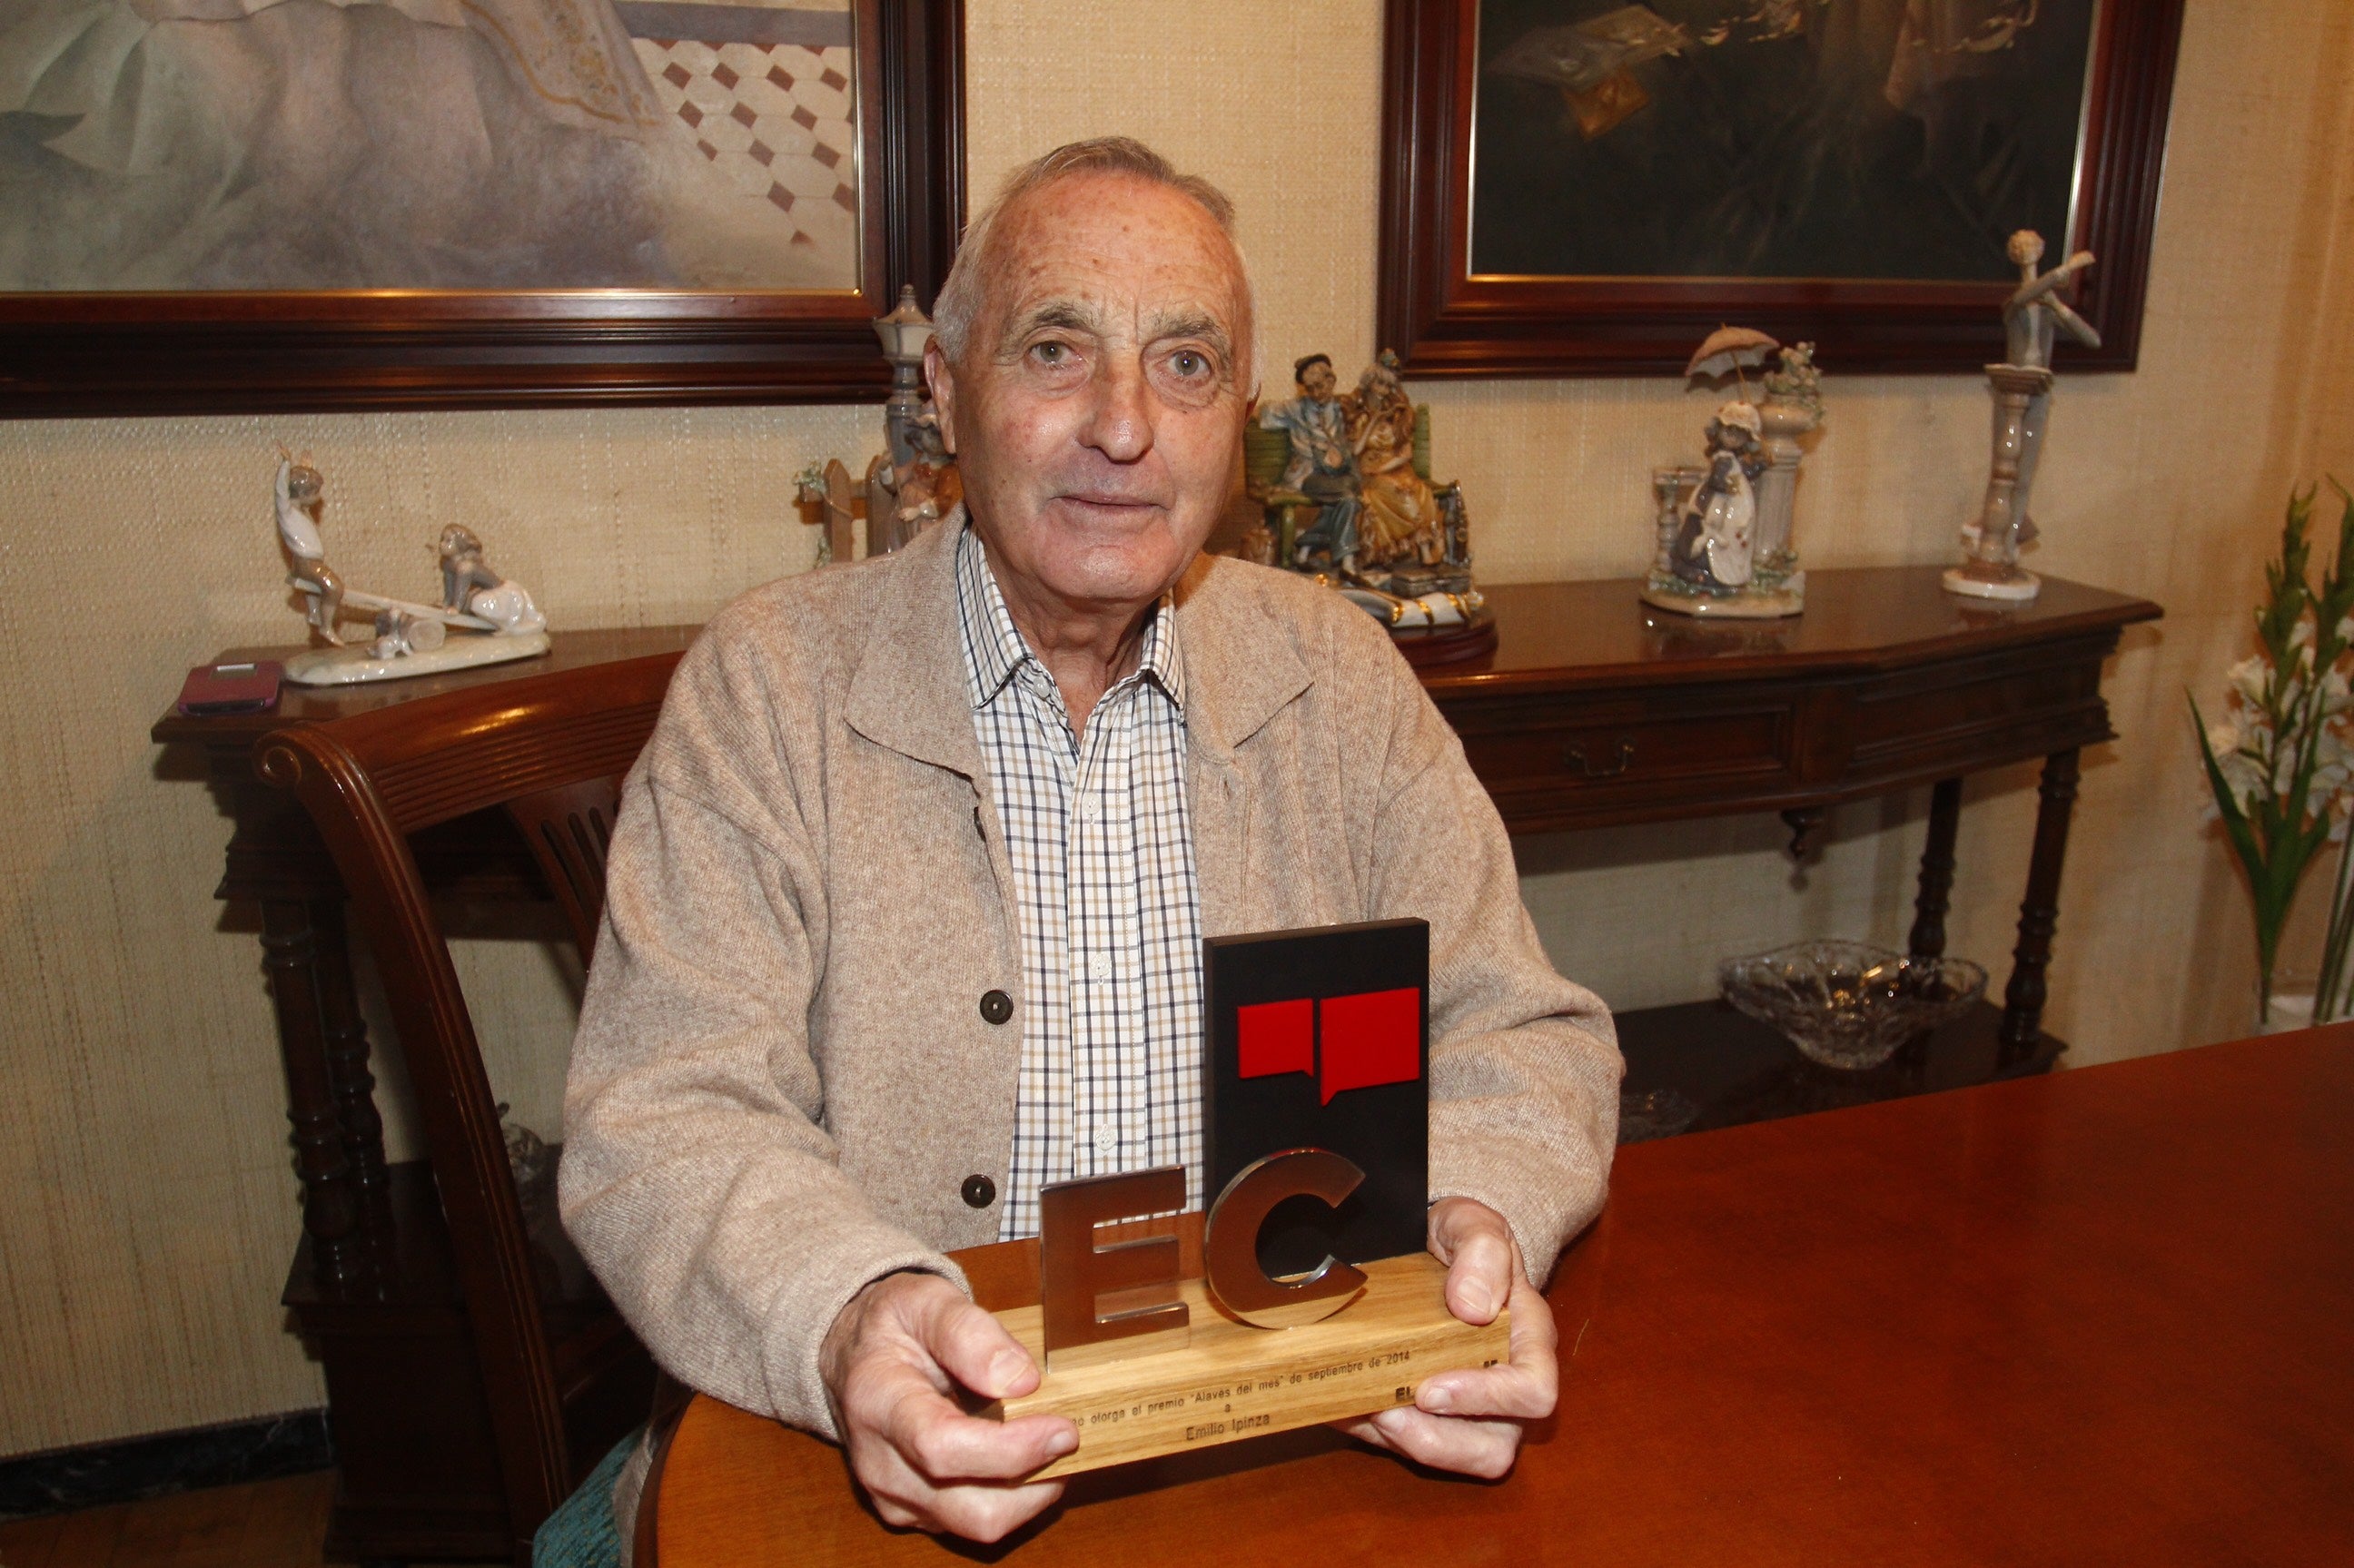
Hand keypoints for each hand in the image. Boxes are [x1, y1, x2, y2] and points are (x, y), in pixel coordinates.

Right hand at [818, 1271, 1077, 1540]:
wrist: (854, 1356)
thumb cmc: (893, 1325)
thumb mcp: (927, 1301)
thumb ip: (970, 1334)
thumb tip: (1020, 1381)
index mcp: (877, 1401)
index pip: (942, 1447)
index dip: (1010, 1448)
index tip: (1062, 1428)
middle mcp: (879, 1463)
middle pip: (970, 1507)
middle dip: (1034, 1481)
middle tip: (1066, 1434)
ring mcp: (894, 1496)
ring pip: (980, 1523)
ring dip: (1029, 1491)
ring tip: (1045, 1441)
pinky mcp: (912, 1513)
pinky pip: (974, 1522)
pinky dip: (1011, 1496)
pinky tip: (1019, 1454)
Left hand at [1337, 1197, 1557, 1478]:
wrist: (1433, 1244)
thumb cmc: (1463, 1239)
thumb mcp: (1474, 1225)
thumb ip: (1482, 1254)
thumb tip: (1474, 1308)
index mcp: (1528, 1340)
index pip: (1533, 1392)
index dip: (1486, 1400)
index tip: (1430, 1388)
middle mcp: (1505, 1385)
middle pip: (1493, 1448)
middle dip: (1436, 1442)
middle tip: (1385, 1411)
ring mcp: (1468, 1407)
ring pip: (1450, 1456)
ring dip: (1400, 1442)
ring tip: (1360, 1405)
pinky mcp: (1428, 1414)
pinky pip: (1404, 1443)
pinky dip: (1369, 1430)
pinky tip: (1340, 1403)